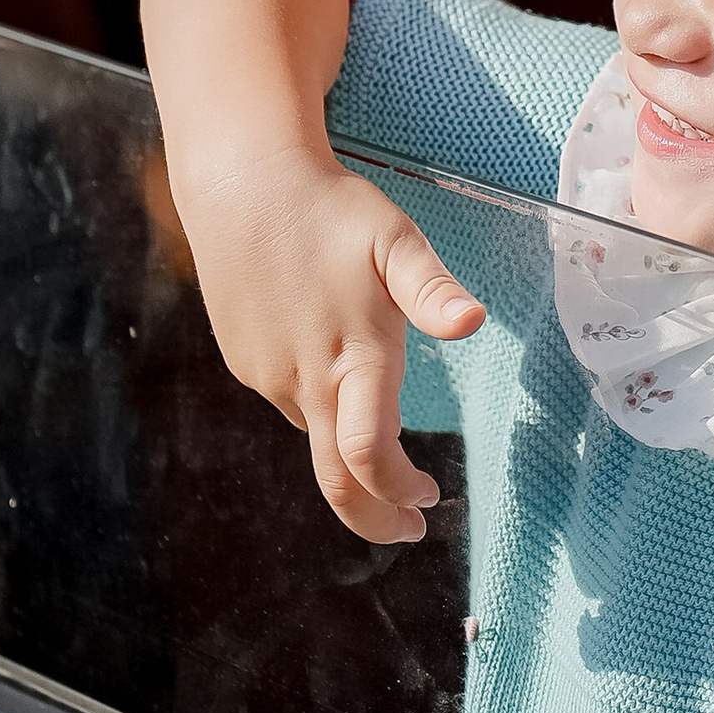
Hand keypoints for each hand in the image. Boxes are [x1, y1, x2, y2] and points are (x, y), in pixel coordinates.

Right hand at [163, 146, 479, 544]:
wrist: (241, 184)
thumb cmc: (328, 209)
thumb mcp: (394, 239)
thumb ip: (431, 289)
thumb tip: (472, 321)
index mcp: (351, 356)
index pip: (368, 457)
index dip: (398, 492)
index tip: (428, 500)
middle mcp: (304, 379)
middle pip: (334, 481)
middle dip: (373, 517)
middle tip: (408, 528)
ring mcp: (268, 375)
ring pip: (312, 432)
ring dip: (347, 450)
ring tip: (379, 432)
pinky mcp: (245, 361)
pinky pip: (288, 398)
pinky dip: (317, 404)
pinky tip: (328, 361)